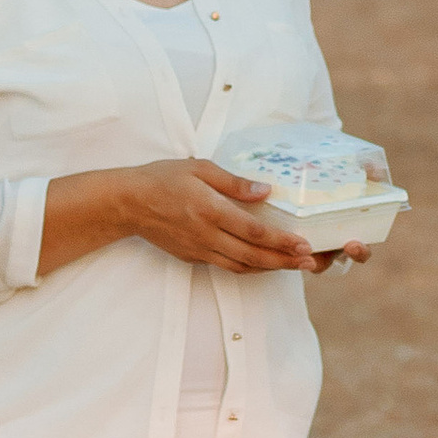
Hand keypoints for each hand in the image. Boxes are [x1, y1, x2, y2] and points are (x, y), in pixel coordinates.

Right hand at [120, 157, 370, 276]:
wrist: (128, 203)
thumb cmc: (163, 179)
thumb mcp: (200, 168)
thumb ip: (234, 182)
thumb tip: (265, 191)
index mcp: (210, 210)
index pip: (253, 230)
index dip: (280, 240)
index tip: (302, 243)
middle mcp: (206, 234)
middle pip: (252, 255)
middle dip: (283, 260)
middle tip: (308, 262)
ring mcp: (199, 249)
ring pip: (240, 266)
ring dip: (269, 268)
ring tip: (292, 266)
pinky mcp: (192, 256)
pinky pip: (226, 266)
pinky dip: (247, 268)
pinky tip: (262, 263)